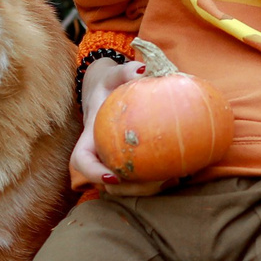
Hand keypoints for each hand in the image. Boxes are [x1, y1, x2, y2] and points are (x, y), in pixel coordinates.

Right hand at [69, 61, 166, 196]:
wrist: (108, 92)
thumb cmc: (110, 84)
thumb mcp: (115, 74)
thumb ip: (126, 70)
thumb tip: (144, 70)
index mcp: (90, 136)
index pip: (81, 160)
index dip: (92, 173)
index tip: (113, 177)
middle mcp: (98, 154)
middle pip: (104, 184)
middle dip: (128, 189)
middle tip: (155, 182)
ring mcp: (111, 162)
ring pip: (122, 189)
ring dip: (144, 191)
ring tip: (170, 181)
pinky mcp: (127, 165)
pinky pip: (137, 180)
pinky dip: (155, 182)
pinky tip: (179, 174)